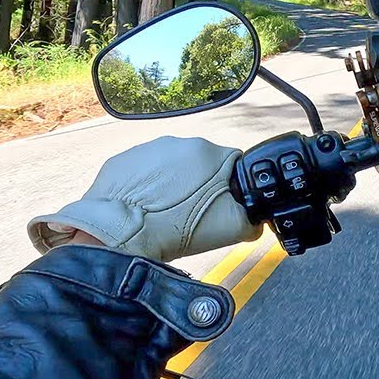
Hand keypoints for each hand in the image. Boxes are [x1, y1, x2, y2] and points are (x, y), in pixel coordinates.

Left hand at [28, 136, 262, 262]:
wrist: (121, 236)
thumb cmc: (175, 230)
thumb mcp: (229, 228)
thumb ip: (252, 219)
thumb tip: (258, 220)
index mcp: (206, 151)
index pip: (230, 165)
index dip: (229, 189)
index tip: (219, 207)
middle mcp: (176, 142)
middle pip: (199, 164)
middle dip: (199, 186)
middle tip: (192, 215)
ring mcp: (145, 150)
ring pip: (168, 167)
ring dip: (171, 185)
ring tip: (164, 214)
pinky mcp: (120, 162)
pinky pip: (140, 172)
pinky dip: (144, 187)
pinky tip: (142, 209)